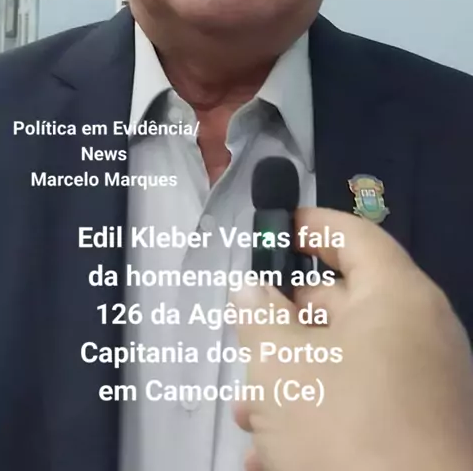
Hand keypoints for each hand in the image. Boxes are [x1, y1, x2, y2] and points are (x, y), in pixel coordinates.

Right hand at [234, 207, 472, 470]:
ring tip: (250, 415)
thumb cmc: (345, 426)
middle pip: (346, 304)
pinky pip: (364, 407)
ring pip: (346, 364)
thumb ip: (259, 316)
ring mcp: (425, 386)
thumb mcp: (281, 363)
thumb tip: (252, 291)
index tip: (276, 229)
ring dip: (293, 383)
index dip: (312, 225)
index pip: (355, 235)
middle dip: (287, 325)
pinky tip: (273, 455)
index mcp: (397, 295)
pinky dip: (319, 419)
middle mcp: (420, 332)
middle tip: (247, 336)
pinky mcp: (420, 432)